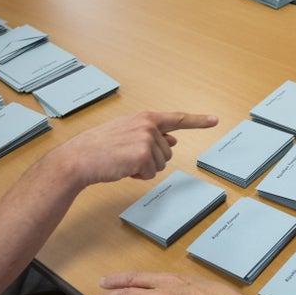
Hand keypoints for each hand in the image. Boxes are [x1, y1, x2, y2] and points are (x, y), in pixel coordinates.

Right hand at [53, 111, 217, 186]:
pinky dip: (138, 176)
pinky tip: (123, 169)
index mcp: (145, 118)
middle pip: (168, 152)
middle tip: (127, 157)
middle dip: (151, 160)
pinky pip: (151, 174)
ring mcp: (147, 140)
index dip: (198, 120)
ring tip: (123, 161)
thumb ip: (152, 135)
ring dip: (144, 168)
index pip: (177, 119)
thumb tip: (173, 140)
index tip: (215, 119)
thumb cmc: (100, 146)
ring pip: (161, 164)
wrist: (80, 158)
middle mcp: (149, 126)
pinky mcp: (143, 156)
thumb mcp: (128, 133)